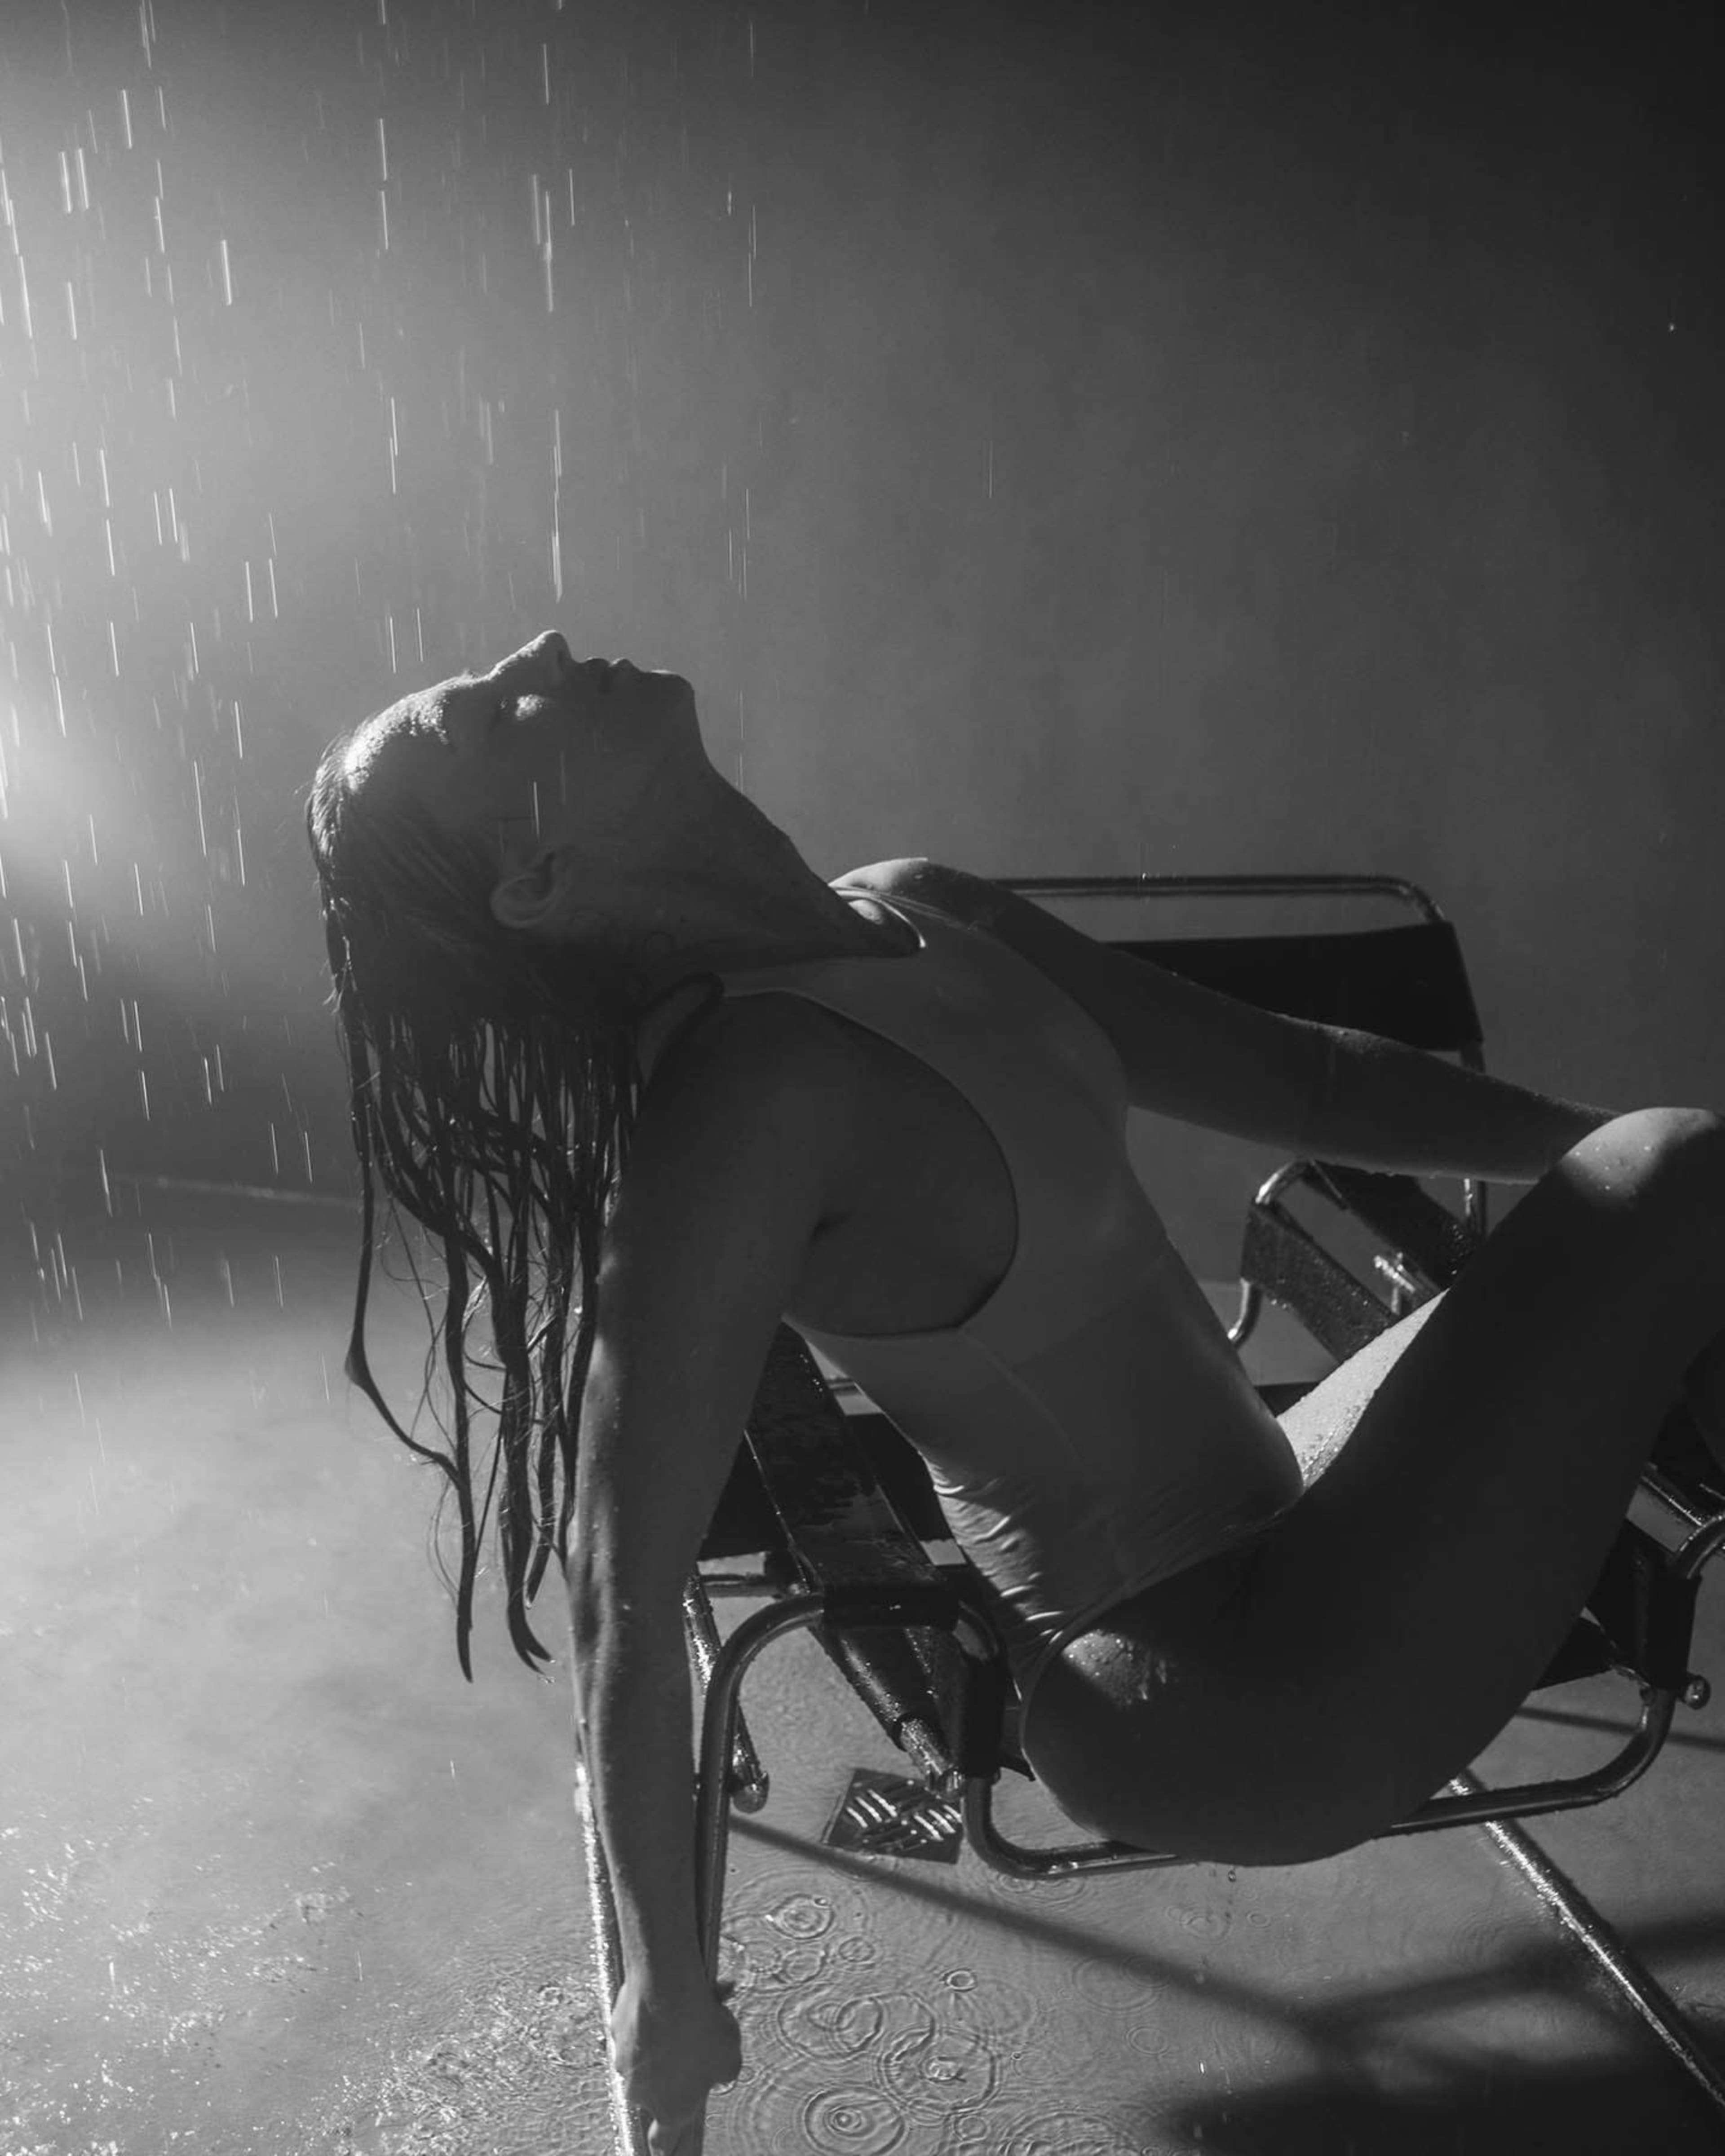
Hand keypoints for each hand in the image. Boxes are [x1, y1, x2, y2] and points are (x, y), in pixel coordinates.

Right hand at [610, 1970, 741, 2153]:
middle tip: (694, 2045)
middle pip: (656, 2089)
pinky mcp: (617, 2030)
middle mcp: (641, 2091)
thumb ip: (723, 2074)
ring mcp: (625, 2060)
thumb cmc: (700, 2029)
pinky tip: (673, 1994)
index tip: (665, 2149)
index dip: (666, 2144)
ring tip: (691, 2010)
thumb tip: (719, 2073)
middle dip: (673, 2070)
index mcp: (671, 2109)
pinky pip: (638, 2025)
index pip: (663, 2140)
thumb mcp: (730, 2058)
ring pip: (648, 2052)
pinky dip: (652, 2014)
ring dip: (665, 2037)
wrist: (666, 1989)